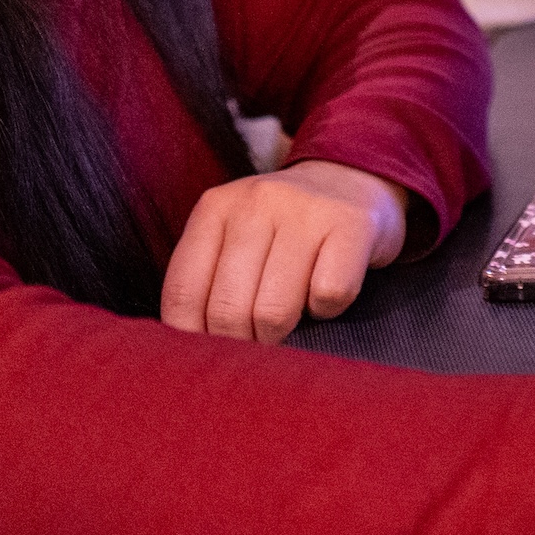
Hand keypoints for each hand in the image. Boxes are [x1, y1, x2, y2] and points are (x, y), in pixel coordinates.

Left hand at [159, 159, 409, 342]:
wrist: (352, 179)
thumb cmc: (283, 228)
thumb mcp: (233, 236)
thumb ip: (206, 280)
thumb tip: (190, 351)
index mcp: (215, 208)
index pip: (182, 292)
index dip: (192, 339)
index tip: (209, 355)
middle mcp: (256, 202)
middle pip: (227, 309)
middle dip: (240, 344)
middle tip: (255, 344)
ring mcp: (304, 211)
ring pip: (274, 311)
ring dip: (281, 333)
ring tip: (288, 320)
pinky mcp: (352, 224)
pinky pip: (328, 296)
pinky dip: (326, 310)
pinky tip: (323, 295)